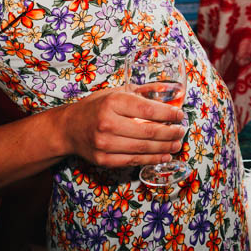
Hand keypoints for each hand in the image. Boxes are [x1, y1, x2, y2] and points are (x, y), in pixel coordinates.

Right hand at [57, 87, 186, 167]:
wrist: (69, 128)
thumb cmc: (95, 107)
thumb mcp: (115, 92)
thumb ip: (142, 91)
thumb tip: (168, 89)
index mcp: (113, 102)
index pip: (148, 109)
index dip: (168, 113)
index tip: (180, 115)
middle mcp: (108, 123)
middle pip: (148, 131)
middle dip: (170, 132)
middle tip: (181, 131)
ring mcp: (105, 144)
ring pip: (143, 148)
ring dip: (164, 148)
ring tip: (176, 144)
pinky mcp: (104, 160)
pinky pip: (133, 161)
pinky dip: (151, 159)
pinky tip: (163, 156)